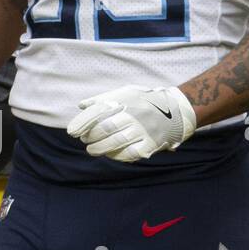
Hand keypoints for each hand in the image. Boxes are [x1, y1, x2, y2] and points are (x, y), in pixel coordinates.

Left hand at [67, 84, 196, 162]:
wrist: (176, 109)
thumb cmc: (144, 101)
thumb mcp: (124, 93)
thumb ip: (103, 99)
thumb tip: (81, 106)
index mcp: (125, 101)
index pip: (98, 112)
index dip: (82, 123)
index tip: (72, 132)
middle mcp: (133, 115)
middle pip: (106, 128)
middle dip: (91, 137)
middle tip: (84, 140)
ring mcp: (143, 130)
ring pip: (117, 142)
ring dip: (100, 148)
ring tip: (92, 150)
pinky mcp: (151, 143)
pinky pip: (131, 153)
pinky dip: (117, 156)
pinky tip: (110, 155)